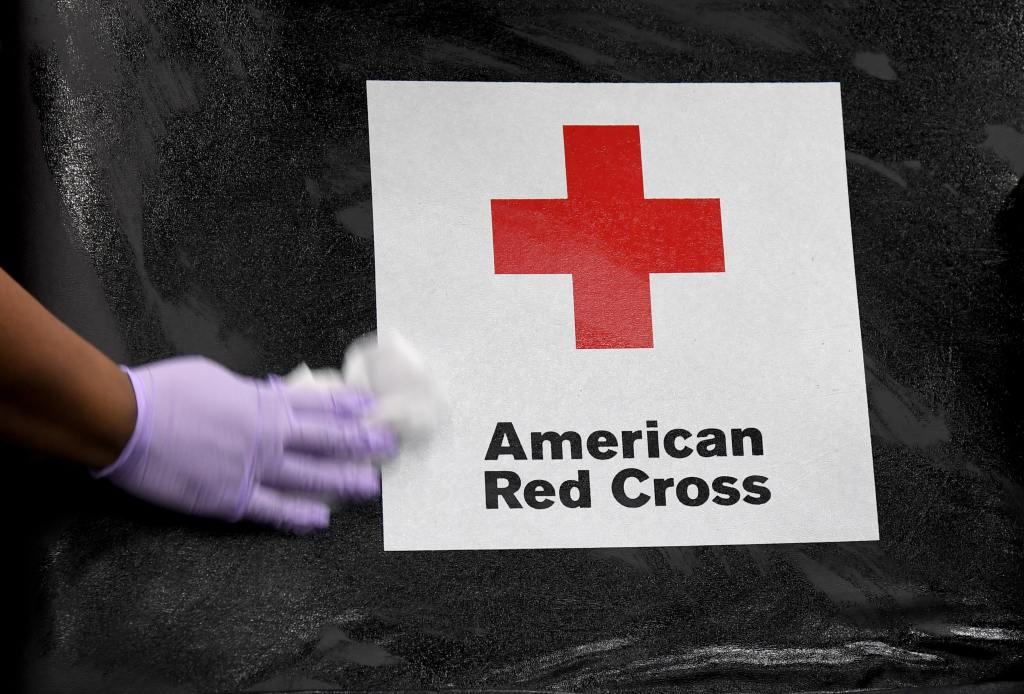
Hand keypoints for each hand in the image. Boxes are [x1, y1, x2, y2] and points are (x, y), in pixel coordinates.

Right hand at [95, 356, 396, 532]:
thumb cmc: (165, 391)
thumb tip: (271, 391)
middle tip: (390, 445)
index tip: (372, 408)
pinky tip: (320, 520)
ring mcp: (253, 469)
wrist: (125, 422)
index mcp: (263, 402)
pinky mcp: (231, 498)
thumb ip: (249, 390)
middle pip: (326, 439)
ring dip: (344, 480)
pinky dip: (298, 516)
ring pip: (310, 476)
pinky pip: (273, 509)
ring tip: (372, 486)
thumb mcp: (216, 377)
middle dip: (362, 442)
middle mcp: (268, 436)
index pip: (318, 405)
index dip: (348, 407)